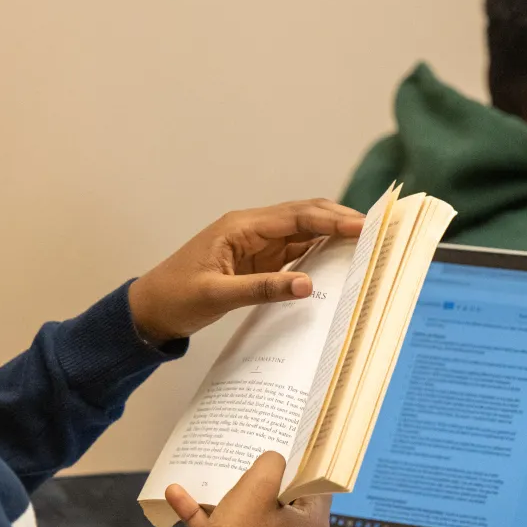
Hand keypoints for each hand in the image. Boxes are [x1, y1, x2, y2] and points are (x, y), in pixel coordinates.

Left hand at [129, 200, 363, 341]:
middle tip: (377, 229)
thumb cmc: (176, 298)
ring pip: (303, 232)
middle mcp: (252, 230)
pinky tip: (340, 259)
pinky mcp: (257, 262)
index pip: (296, 216)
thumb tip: (308, 286)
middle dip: (340, 219)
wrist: (149, 310)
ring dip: (333, 234)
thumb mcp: (218, 296)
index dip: (332, 220)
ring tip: (368, 242)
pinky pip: (294, 252)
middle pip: (305, 216)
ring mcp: (256, 245)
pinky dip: (319, 252)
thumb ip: (263, 289)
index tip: (364, 226)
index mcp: (241, 227)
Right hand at [166, 452, 329, 526]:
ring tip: (207, 481)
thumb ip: (272, 464)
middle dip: (260, 486)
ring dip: (227, 503)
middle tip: (248, 466)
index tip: (284, 453)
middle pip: (284, 506)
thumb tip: (276, 461)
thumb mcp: (257, 487)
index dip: (299, 468)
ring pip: (254, 524)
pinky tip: (179, 498)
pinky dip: (212, 522)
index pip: (315, 489)